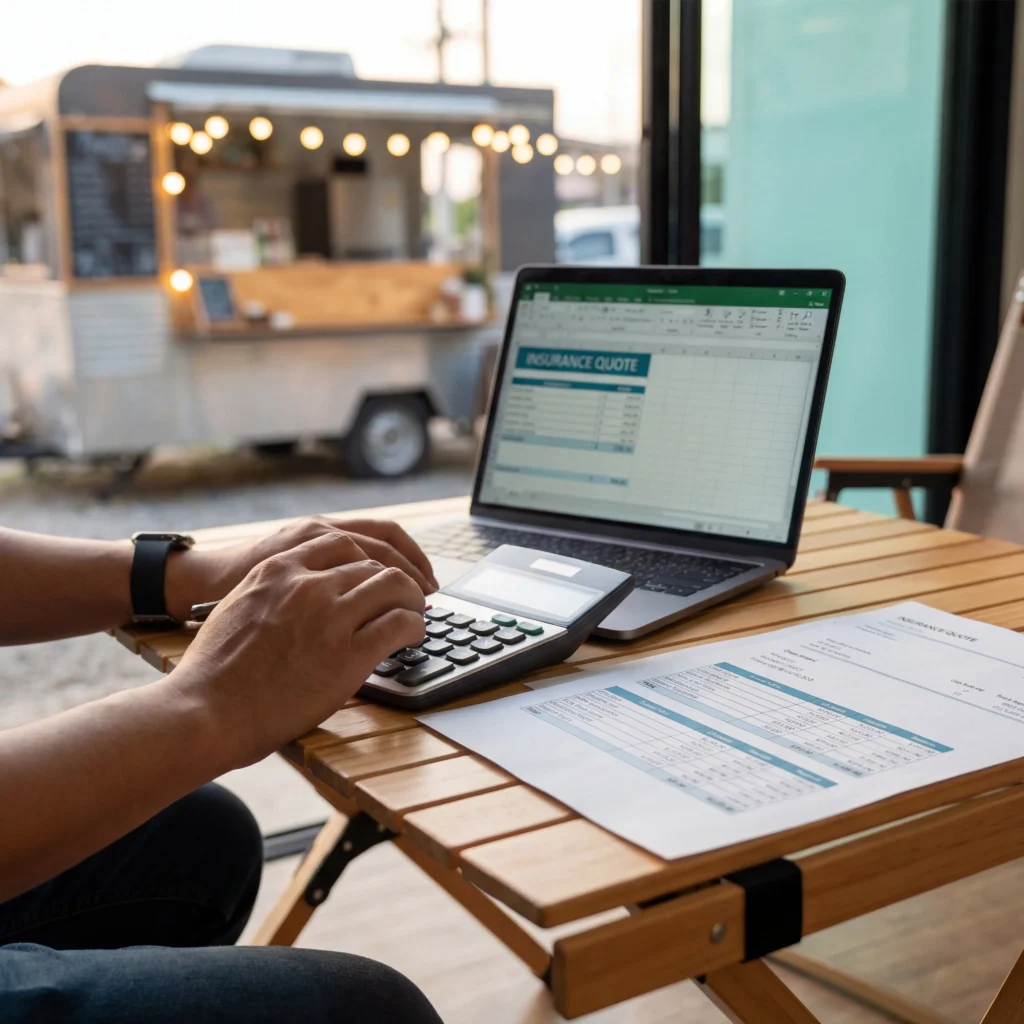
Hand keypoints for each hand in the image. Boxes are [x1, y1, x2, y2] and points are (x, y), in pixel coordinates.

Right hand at [169, 531, 425, 768]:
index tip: (375, 575)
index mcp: (278, 569)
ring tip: (416, 614)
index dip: (367, 560)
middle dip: (394, 580)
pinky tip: (412, 636)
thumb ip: (273, 592)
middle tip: (405, 597)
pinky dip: (414, 626)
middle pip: (372, 564)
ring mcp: (330, 616)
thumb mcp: (238, 608)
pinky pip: (400, 624)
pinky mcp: (349, 654)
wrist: (206, 710)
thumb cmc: (214, 672)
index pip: (341, 543)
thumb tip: (297, 597)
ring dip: (412, 599)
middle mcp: (307, 585)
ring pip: (394, 586)